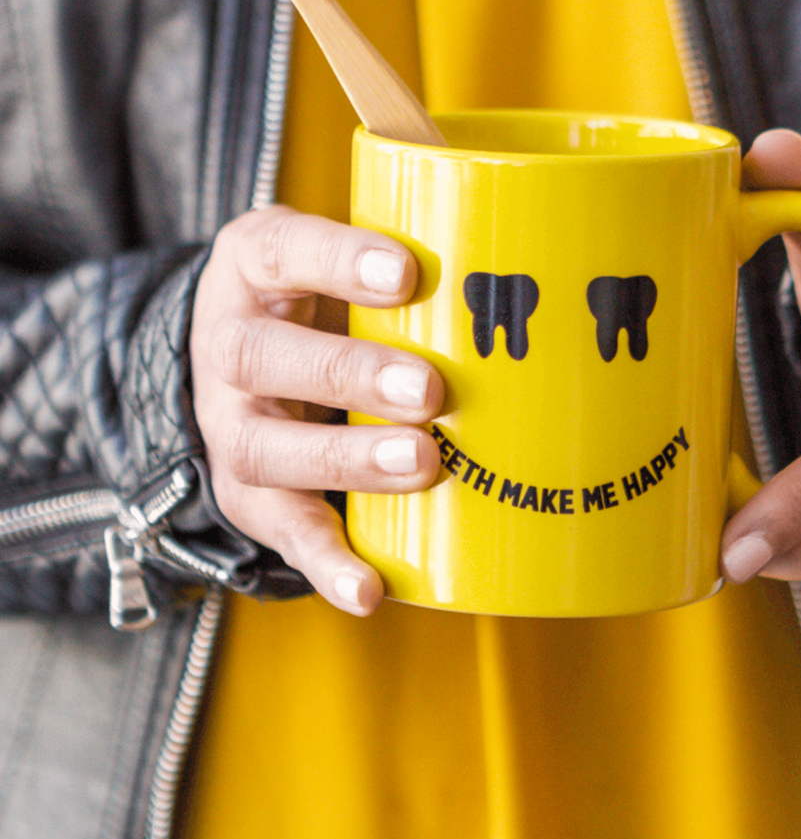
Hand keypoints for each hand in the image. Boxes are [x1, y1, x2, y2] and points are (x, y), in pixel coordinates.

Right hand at [190, 206, 443, 614]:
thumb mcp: (342, 259)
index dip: (339, 261)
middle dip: (350, 376)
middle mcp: (228, 343)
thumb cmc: (321, 298)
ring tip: (420, 464)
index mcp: (255, 266)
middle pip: (265, 357)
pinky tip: (368, 589)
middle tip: (428, 389)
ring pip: (268, 449)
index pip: (283, 249)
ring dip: (345, 462)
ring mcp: (230, 424)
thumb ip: (409, 266)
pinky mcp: (248, 492)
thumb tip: (534, 277)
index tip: (407, 272)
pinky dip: (325, 563)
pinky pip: (280, 532)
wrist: (242, 354)